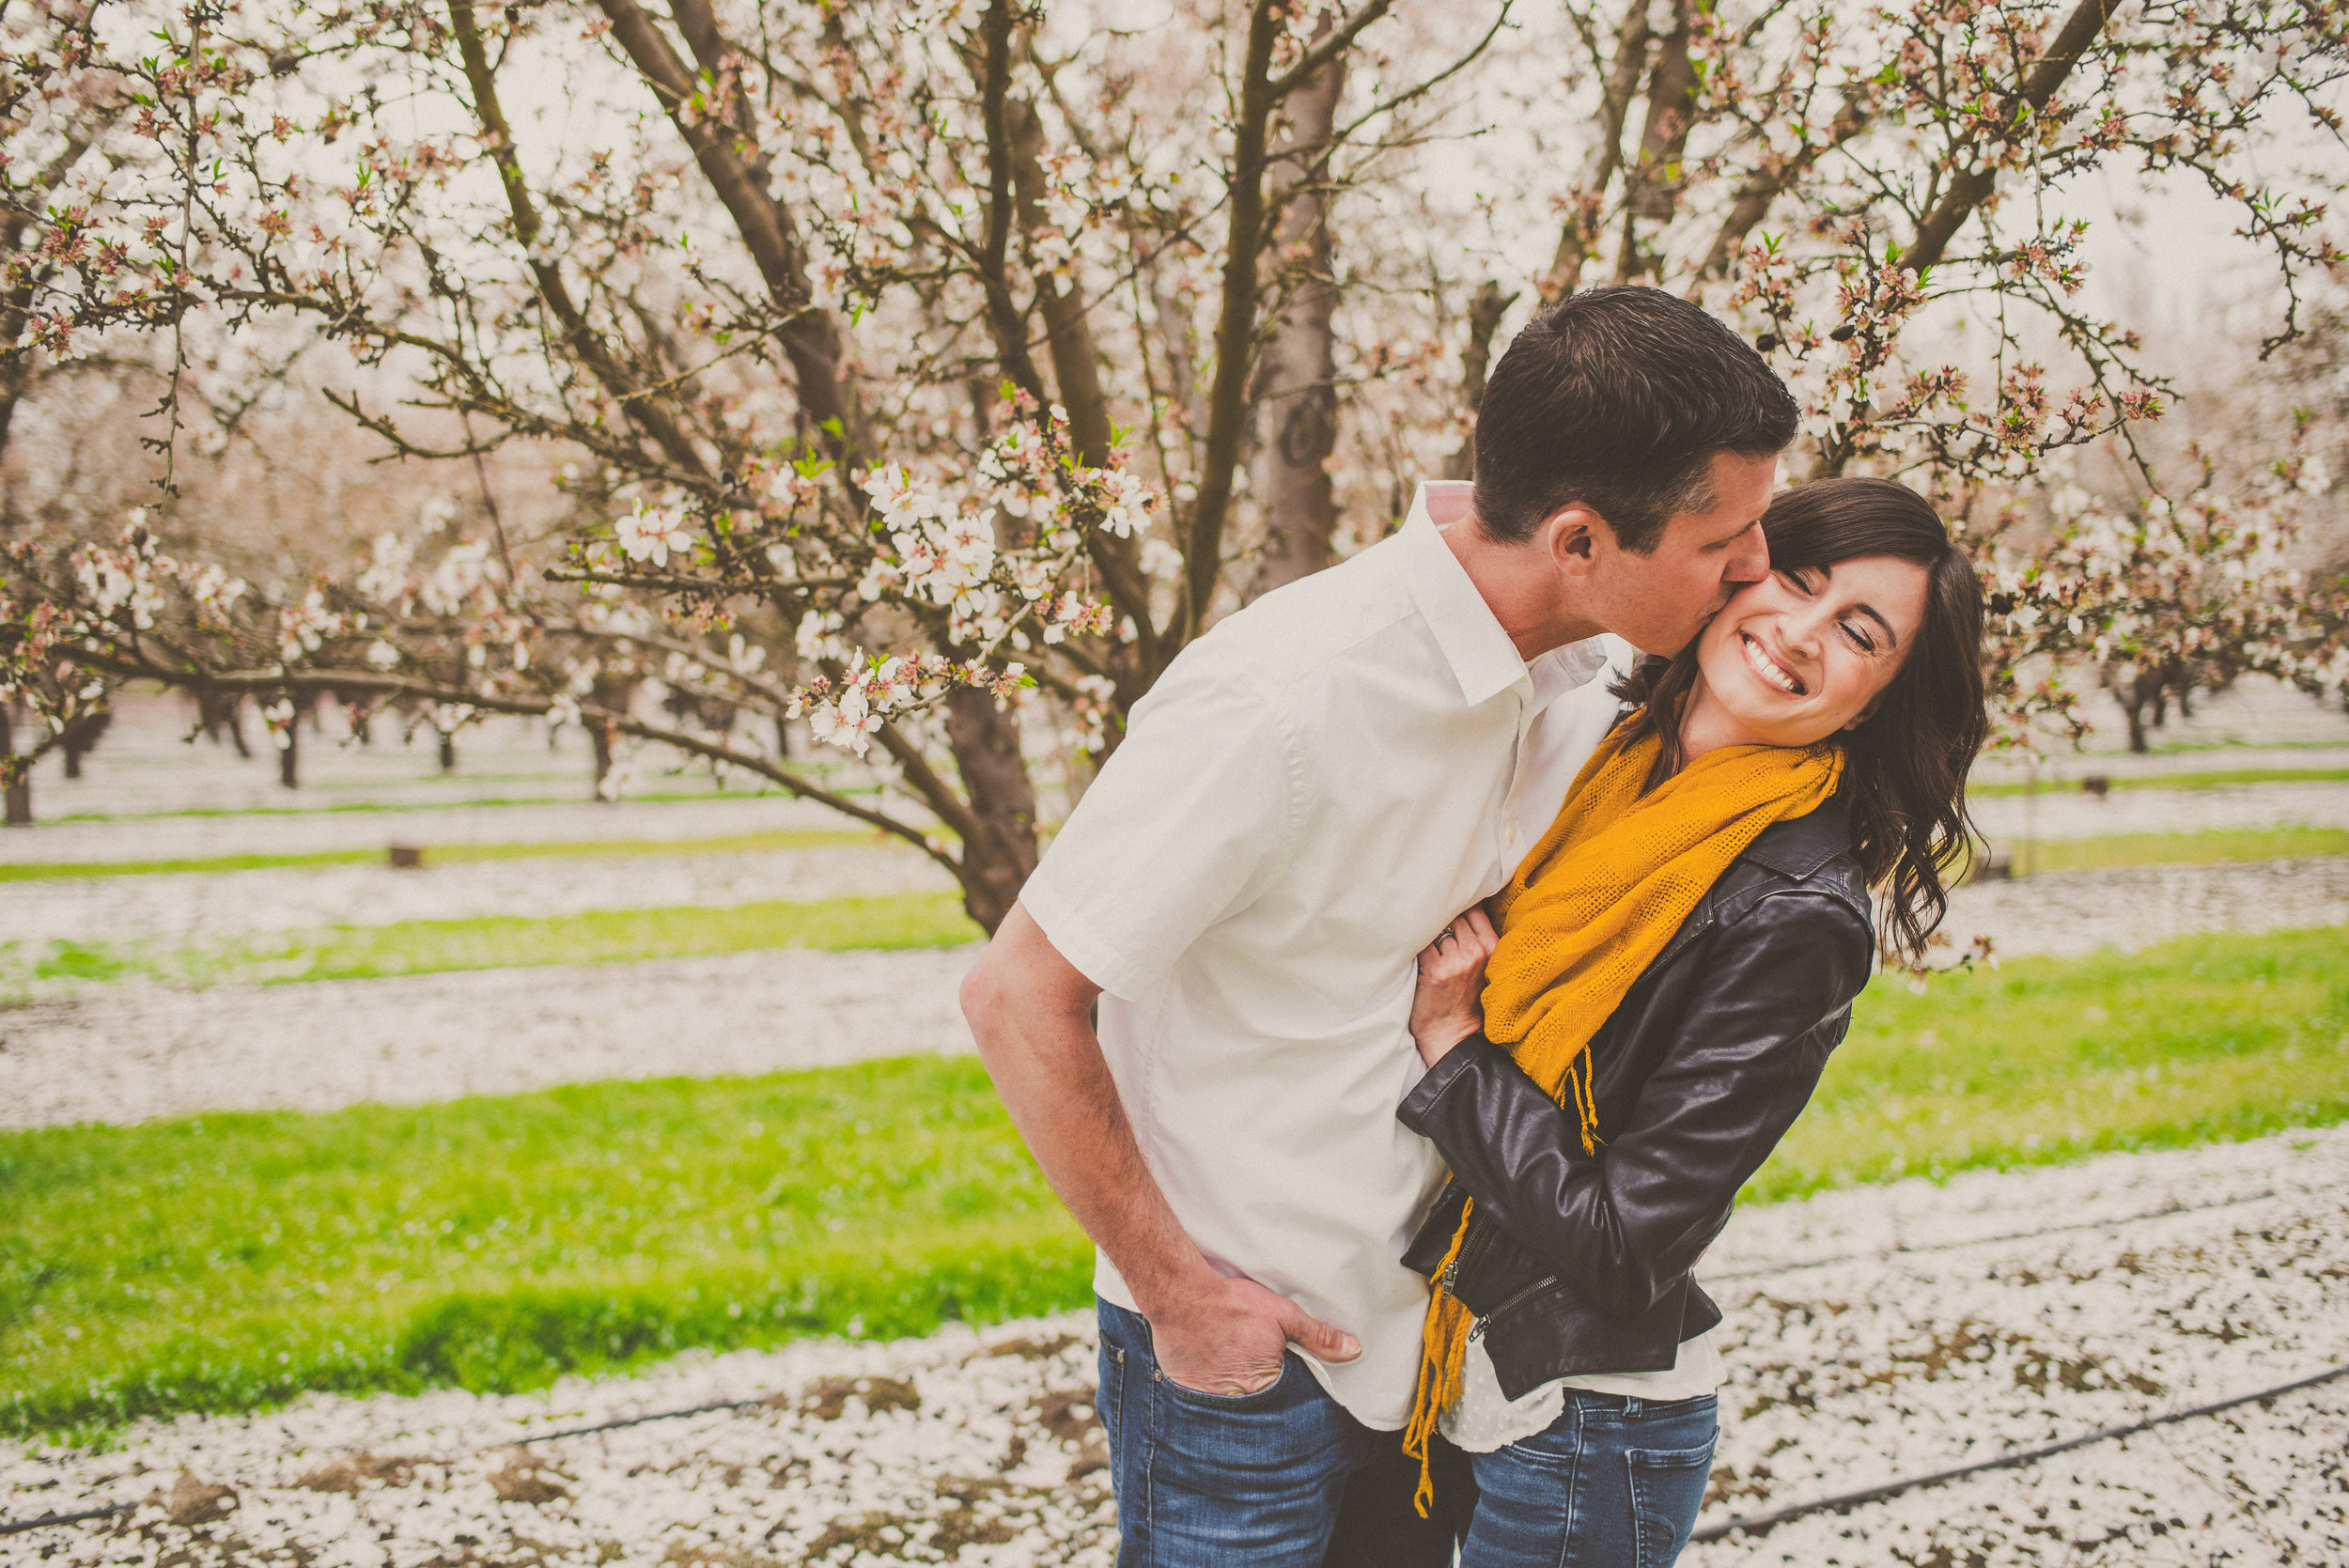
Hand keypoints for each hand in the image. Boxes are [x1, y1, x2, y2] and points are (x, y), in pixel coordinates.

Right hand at [1146, 1272, 1360, 1395]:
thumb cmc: (1231, 1305)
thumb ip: (1318, 1335)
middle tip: (1257, 1373)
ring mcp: (1207, 1399)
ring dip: (1235, 1397)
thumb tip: (1353, 1350)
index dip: (1290, 1393)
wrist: (1181, 1295)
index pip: (1287, 1403)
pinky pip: (1204, 1400)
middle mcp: (1234, 1401)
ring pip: (1230, 1407)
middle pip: (1257, 1408)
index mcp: (1264, 1386)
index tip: (1288, 1382)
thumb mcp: (1282, 1314)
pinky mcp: (1185, 1390)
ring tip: (1235, 1373)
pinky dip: (1211, 1390)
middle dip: (1262, 1399)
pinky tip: (1213, 1372)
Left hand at [1411, 907, 1496, 1067]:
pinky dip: (1411, 945)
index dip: (1456, 904)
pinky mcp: (1435, 969)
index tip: (1443, 904)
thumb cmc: (1463, 998)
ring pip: (1434, 928)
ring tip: (1417, 940)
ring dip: (1423, 931)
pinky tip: (1409, 952)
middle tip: (1427, 923)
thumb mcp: (1480, 964)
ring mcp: (1456, 960)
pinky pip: (1419, 943)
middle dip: (1438, 917)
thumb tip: (1453, 906)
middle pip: (1452, 915)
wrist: (1453, 1034)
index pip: (1474, 908)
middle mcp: (1476, 951)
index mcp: (1492, 947)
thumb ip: (1474, 937)